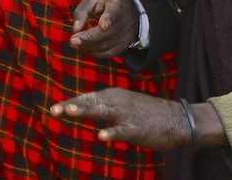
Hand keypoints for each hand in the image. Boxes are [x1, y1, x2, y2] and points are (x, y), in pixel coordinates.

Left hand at [50, 88, 191, 150]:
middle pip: (90, 103)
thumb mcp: (123, 103)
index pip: (87, 98)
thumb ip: (103, 105)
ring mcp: (127, 115)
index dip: (70, 103)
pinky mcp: (137, 129)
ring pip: (103, 112)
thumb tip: (81, 107)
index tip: (54, 110)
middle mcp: (117, 101)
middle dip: (71, 106)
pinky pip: (123, 131)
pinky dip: (112, 132)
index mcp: (112, 95)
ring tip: (71, 112)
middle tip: (54, 110)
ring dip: (86, 111)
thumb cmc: (146, 112)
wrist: (177, 118)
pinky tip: (102, 135)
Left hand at [69, 0, 138, 60]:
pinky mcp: (124, 45)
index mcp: (116, 4)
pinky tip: (84, 48)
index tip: (103, 26)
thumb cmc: (105, 2)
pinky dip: (94, 53)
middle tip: (72, 40)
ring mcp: (126, 35)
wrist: (128, 9)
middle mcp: (124, 20)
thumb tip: (76, 29)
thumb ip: (82, 11)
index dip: (108, 19)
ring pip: (106, 46)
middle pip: (107, 33)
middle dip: (88, 39)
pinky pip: (108, 54)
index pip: (114, 12)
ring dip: (88, 47)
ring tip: (74, 43)